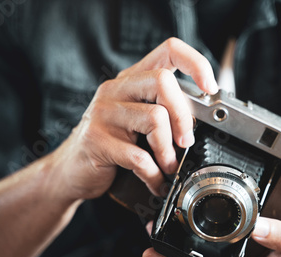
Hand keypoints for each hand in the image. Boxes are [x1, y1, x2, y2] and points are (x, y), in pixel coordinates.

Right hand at [48, 38, 217, 199]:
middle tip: (186, 142)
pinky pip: (139, 157)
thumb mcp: (137, 121)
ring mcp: (103, 113)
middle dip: (183, 116)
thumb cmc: (111, 145)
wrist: (71, 170)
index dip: (196, 64)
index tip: (209, 88)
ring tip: (167, 166)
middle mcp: (116, 90)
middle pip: (164, 82)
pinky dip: (154, 174)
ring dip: (169, 151)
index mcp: (131, 80)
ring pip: (155, 118)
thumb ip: (164, 112)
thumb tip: (201, 121)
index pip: (169, 50)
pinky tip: (155, 181)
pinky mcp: (96, 140)